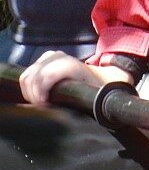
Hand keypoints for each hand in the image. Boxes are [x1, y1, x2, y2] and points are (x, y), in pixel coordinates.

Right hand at [18, 51, 134, 105]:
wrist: (100, 77)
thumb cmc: (97, 89)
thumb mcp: (95, 96)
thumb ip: (85, 102)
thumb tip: (71, 113)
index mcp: (73, 67)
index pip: (47, 75)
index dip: (40, 93)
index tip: (45, 105)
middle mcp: (61, 58)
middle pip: (33, 76)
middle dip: (33, 95)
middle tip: (42, 106)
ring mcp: (52, 56)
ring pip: (28, 75)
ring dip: (29, 92)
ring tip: (40, 102)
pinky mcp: (45, 59)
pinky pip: (28, 73)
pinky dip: (28, 87)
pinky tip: (38, 96)